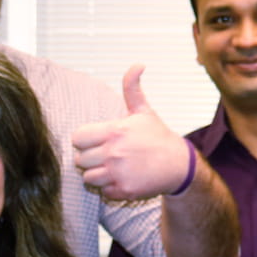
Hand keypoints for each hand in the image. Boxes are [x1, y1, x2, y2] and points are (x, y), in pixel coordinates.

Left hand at [71, 66, 191, 200]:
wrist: (179, 165)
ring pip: (88, 177)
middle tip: (105, 155)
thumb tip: (137, 65)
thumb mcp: (143, 111)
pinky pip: (103, 191)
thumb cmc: (158, 137)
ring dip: (97, 174)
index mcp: (114, 131)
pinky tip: (121, 178)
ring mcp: (118, 173)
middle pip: (80, 160)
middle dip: (89, 158)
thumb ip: (132, 88)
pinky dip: (109, 188)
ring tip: (111, 168)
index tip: (95, 141)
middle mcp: (114, 153)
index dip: (84, 140)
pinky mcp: (124, 190)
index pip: (78, 139)